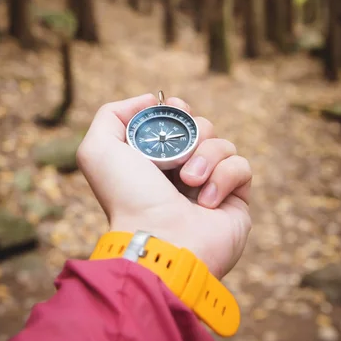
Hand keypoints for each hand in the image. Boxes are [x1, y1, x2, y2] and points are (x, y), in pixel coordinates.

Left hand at [77, 94, 251, 278]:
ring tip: (188, 182)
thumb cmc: (128, 197)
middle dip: (192, 130)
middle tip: (182, 146)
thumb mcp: (99, 150)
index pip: (176, 120)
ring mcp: (210, 185)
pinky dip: (224, 176)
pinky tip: (206, 200)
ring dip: (206, 156)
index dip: (177, 109)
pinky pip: (241, 166)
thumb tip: (151, 100)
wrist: (160, 240)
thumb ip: (112, 115)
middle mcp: (182, 171)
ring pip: (223, 143)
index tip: (174, 108)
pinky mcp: (235, 199)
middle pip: (201, 127)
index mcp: (154, 159)